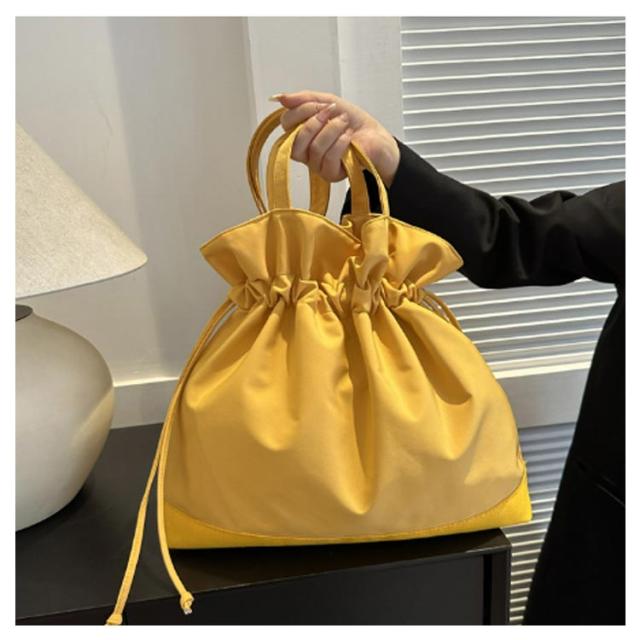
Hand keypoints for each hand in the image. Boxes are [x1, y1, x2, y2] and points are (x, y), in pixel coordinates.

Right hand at [270, 90, 400, 187]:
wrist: (375, 137)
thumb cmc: (352, 122)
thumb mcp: (328, 101)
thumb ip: (304, 99)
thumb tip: (279, 98)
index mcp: (300, 133)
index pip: (286, 123)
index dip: (302, 111)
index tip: (321, 104)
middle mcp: (304, 151)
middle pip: (295, 138)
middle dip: (316, 120)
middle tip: (332, 112)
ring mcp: (316, 165)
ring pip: (314, 147)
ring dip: (333, 130)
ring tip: (345, 124)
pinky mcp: (330, 174)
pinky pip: (328, 158)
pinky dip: (341, 143)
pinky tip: (348, 138)